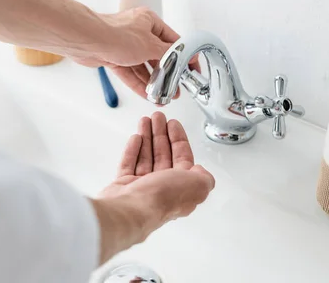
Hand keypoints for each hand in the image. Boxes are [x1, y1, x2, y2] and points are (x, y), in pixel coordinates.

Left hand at [75, 7, 200, 98]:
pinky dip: (139, 84)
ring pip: (143, 67)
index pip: (173, 40)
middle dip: (167, 73)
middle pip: (158, 55)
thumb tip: (181, 56)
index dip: (184, 55)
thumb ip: (168, 53)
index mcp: (149, 21)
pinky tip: (148, 94)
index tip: (192, 67)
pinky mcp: (114, 58)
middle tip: (177, 86)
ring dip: (153, 81)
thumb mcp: (150, 45)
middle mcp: (138, 32)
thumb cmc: (114, 34)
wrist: (87, 40)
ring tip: (164, 94)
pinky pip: (131, 73)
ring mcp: (125, 46)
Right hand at [92, 112, 214, 263]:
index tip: (173, 123)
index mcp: (181, 187)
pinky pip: (129, 164)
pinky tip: (136, 138)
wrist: (130, 210)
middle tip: (157, 118)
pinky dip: (133, 150)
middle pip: (163, 154)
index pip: (182, 157)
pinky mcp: (124, 187)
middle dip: (161, 134)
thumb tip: (201, 172)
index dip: (178, 139)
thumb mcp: (197, 185)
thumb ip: (204, 177)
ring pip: (146, 157)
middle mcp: (162, 188)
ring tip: (144, 121)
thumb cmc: (162, 198)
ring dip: (147, 137)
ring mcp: (142, 188)